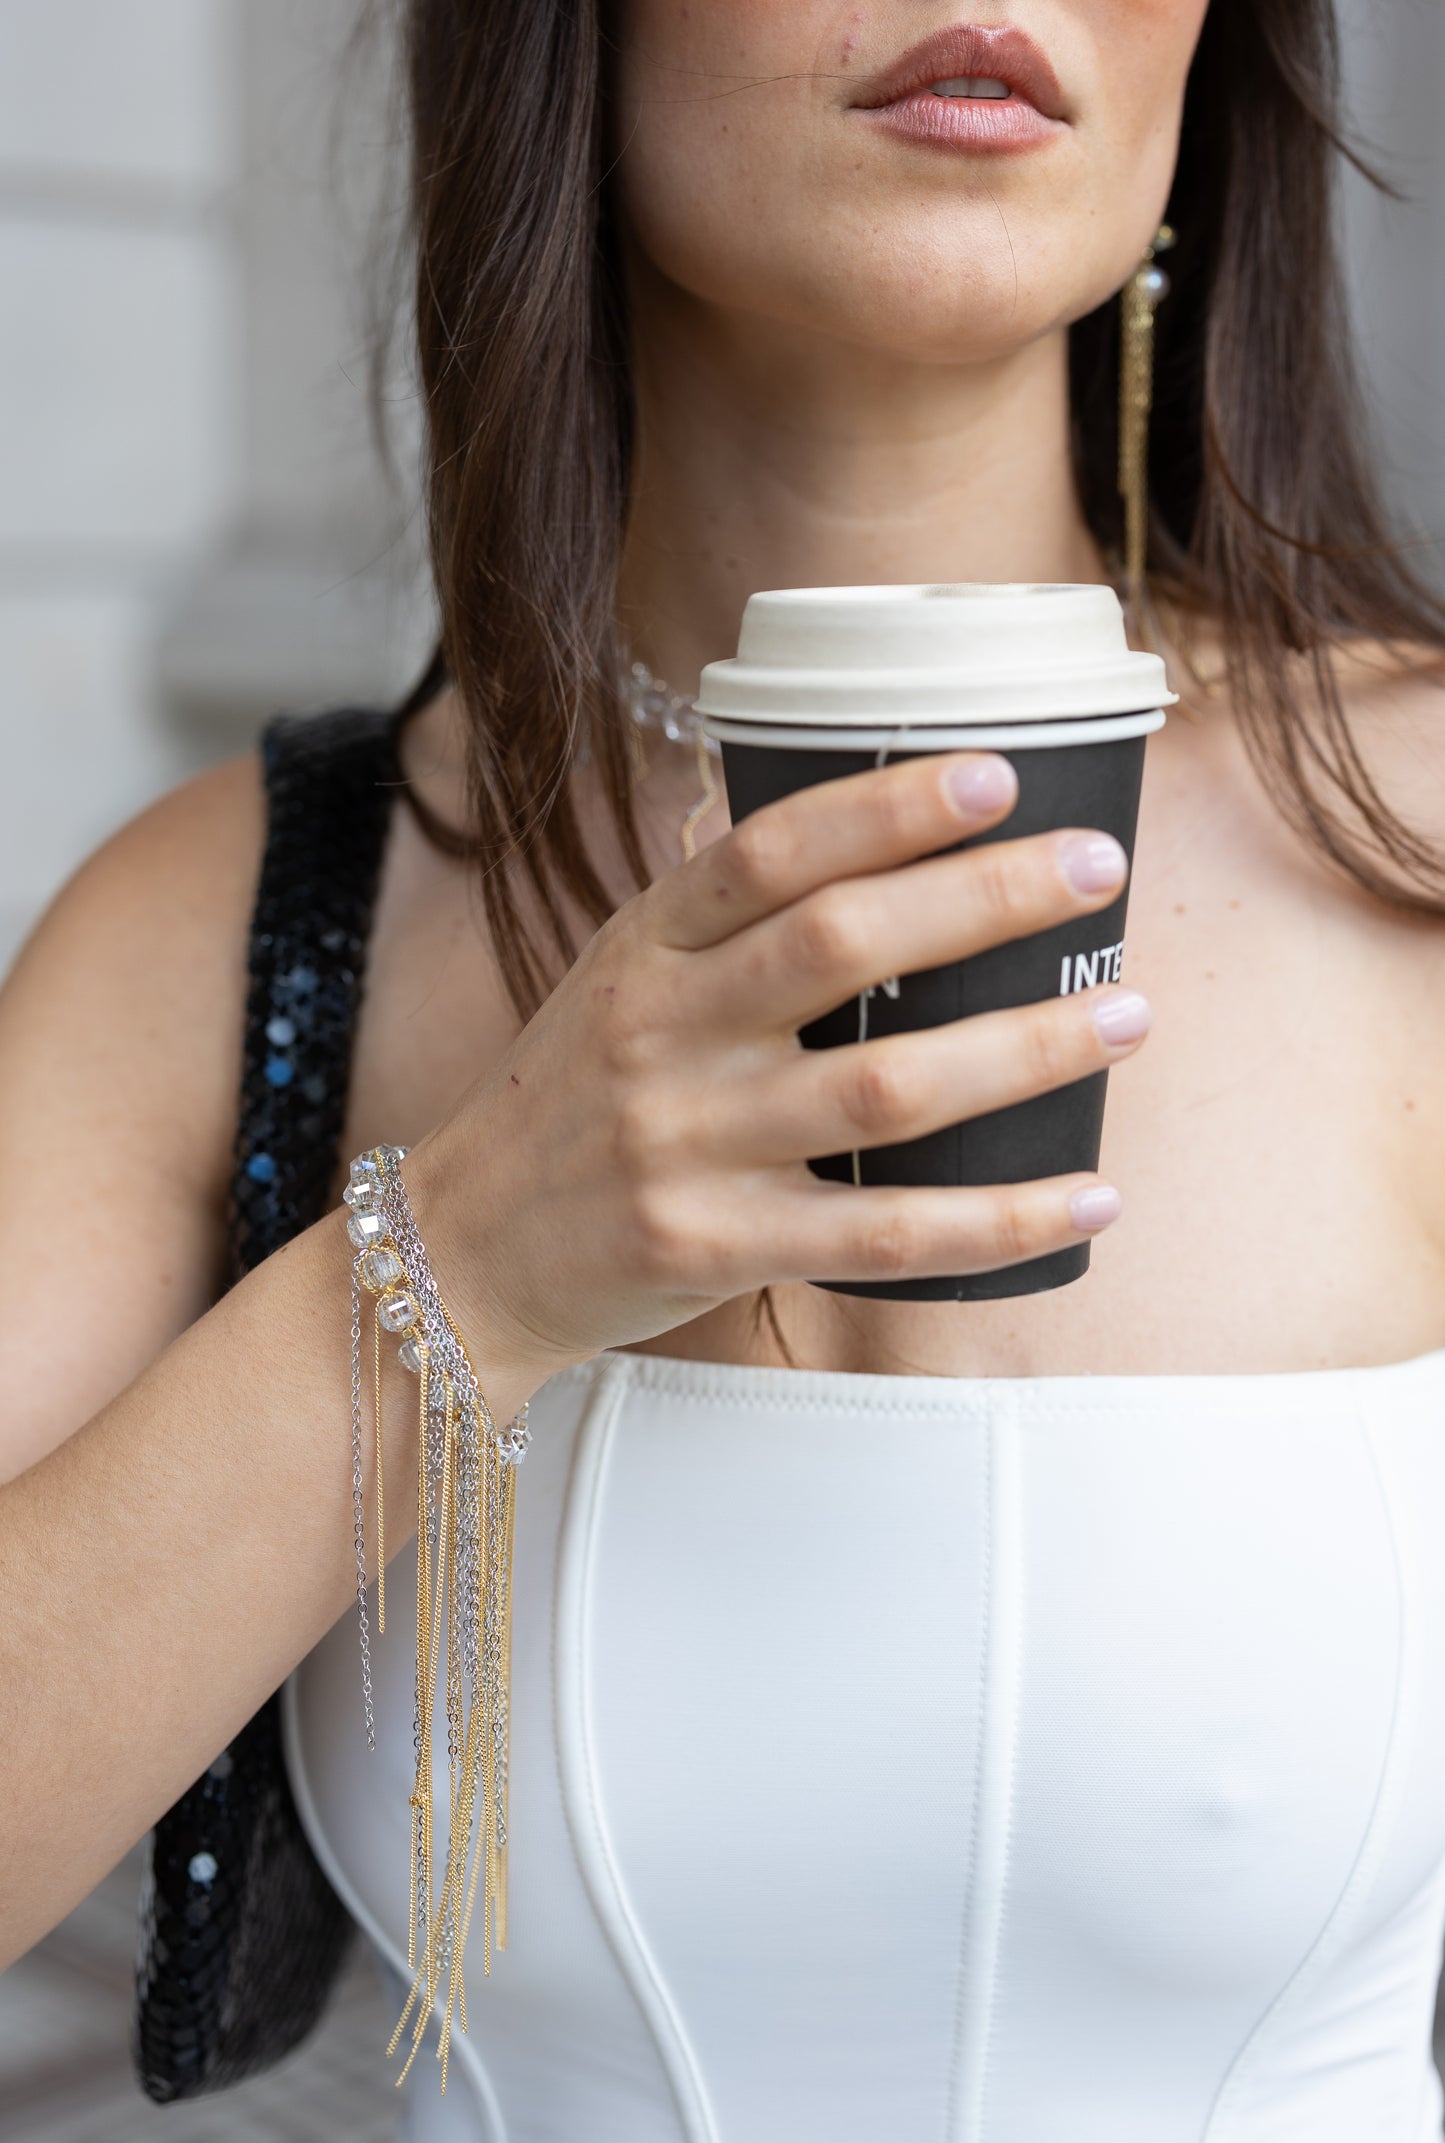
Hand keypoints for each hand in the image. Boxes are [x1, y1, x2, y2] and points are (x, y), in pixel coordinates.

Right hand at [406, 750, 1148, 1390]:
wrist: (460, 1252)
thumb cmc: (567, 1104)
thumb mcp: (616, 981)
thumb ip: (719, 919)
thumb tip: (854, 826)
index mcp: (643, 948)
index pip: (769, 850)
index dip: (887, 807)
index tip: (997, 776)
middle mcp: (663, 1034)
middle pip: (842, 945)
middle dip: (986, 898)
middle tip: (1099, 868)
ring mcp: (689, 1144)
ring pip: (886, 1088)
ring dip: (1025, 1048)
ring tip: (1127, 1013)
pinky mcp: (717, 1246)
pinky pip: (886, 1233)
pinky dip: (1001, 1217)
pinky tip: (1089, 1197)